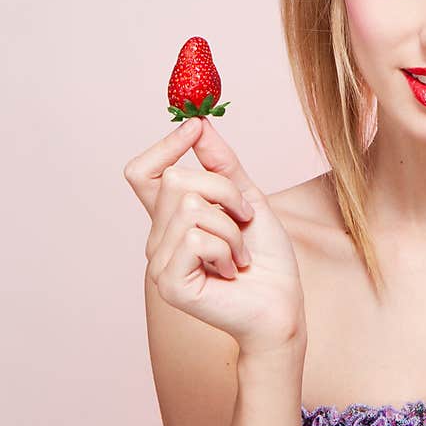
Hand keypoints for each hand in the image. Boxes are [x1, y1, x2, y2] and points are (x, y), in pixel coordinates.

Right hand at [123, 117, 306, 354]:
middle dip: (225, 191)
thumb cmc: (266, 256)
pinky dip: (227, 248)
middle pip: (176, 179)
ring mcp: (159, 263)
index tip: (194, 129)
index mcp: (171, 218)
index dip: (164, 146)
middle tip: (245, 219)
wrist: (282, 302)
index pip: (142, 172)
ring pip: (191, 207)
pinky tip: (231, 270)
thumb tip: (199, 123)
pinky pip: (195, 238)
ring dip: (232, 227)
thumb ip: (222, 164)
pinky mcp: (169, 284)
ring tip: (239, 253)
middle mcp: (158, 238)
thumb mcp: (248, 199)